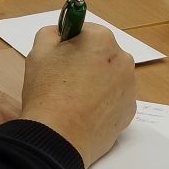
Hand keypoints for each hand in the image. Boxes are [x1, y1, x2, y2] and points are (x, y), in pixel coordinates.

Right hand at [20, 25, 136, 168]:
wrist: (59, 137)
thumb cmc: (47, 91)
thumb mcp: (39, 51)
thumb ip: (52, 33)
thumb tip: (62, 33)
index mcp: (102, 39)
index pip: (86, 31)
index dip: (70, 43)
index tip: (60, 58)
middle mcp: (123, 59)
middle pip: (102, 54)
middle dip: (87, 62)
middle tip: (65, 81)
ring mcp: (130, 87)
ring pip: (111, 77)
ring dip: (97, 82)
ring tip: (75, 100)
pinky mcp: (130, 111)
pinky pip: (115, 99)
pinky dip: (104, 103)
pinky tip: (86, 113)